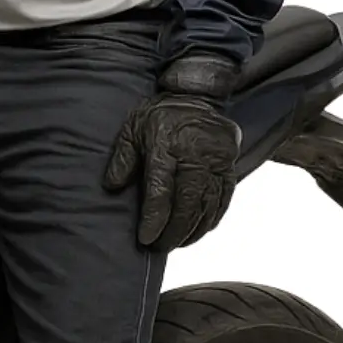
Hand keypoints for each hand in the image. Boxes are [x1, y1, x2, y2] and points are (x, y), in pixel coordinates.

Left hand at [103, 55, 241, 251]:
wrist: (196, 95)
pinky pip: (223, 200)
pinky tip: (198, 231)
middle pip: (186, 203)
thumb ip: (123, 158)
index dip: (154, 218)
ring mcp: (217, 160)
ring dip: (192, 230)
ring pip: (207, 206)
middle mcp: (195, 154)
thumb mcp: (132, 129)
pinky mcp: (231, 165)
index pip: (161, 190)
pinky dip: (211, 220)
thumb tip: (112, 187)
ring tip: (176, 243)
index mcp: (166, 144)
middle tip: (160, 247)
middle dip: (173, 231)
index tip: (145, 238)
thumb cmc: (159, 115)